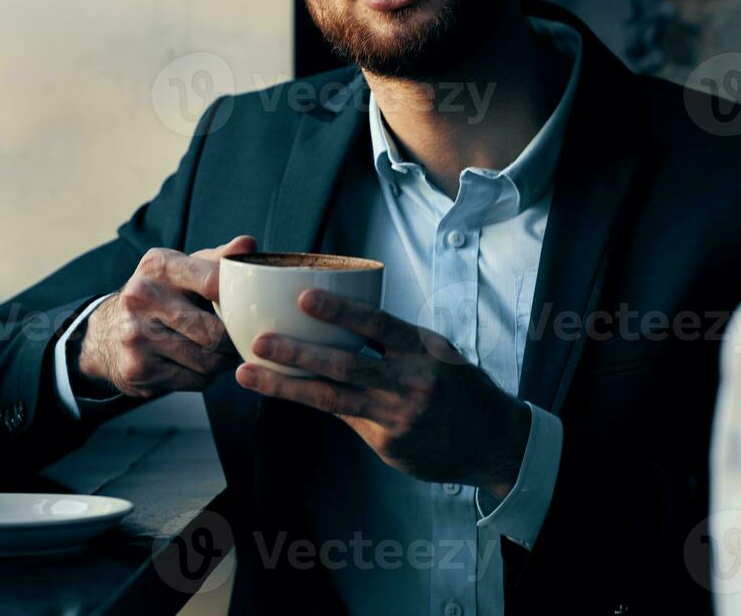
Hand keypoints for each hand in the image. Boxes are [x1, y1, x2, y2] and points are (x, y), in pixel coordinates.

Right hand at [75, 235, 253, 399]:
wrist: (107, 332)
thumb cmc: (162, 295)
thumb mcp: (184, 269)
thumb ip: (219, 258)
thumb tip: (249, 244)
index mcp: (159, 265)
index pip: (212, 281)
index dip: (239, 299)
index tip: (250, 308)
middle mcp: (141, 297)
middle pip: (215, 331)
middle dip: (233, 340)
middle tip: (238, 338)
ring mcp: (136, 335)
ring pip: (208, 360)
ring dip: (221, 361)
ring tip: (218, 351)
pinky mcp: (137, 368)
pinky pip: (194, 380)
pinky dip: (204, 376)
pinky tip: (195, 364)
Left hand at [235, 289, 531, 499]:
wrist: (492, 439)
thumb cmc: (458, 386)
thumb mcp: (437, 353)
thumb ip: (394, 343)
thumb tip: (340, 324)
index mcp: (423, 349)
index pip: (377, 324)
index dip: (340, 311)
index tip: (303, 297)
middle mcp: (410, 381)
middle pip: (345, 365)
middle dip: (297, 353)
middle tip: (259, 340)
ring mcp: (398, 416)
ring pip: (332, 398)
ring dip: (285, 385)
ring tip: (248, 373)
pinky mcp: (389, 444)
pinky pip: (347, 419)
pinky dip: (316, 403)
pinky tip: (284, 392)